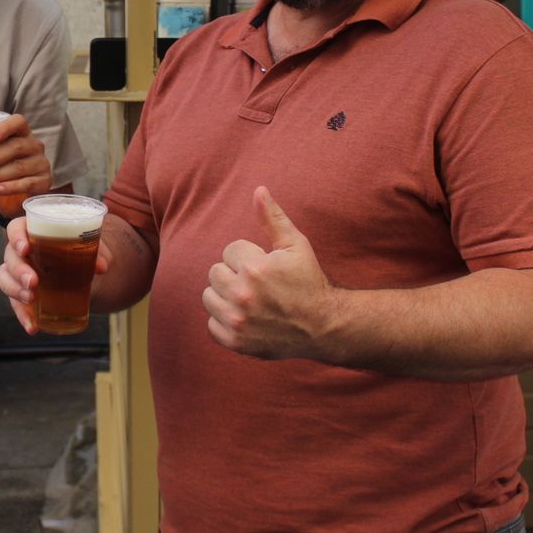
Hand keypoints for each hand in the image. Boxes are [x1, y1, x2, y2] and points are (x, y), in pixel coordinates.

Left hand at [0, 113, 51, 209]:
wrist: (16, 190)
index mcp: (20, 132)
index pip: (18, 122)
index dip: (5, 127)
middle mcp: (34, 145)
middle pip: (15, 147)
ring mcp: (41, 163)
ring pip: (19, 167)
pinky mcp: (43, 182)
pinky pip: (28, 183)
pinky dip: (11, 187)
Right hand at [0, 216, 111, 334]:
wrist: (78, 270)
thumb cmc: (77, 250)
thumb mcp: (89, 247)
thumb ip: (96, 252)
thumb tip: (101, 267)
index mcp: (32, 232)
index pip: (15, 229)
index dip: (16, 237)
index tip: (26, 249)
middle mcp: (19, 252)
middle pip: (10, 257)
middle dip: (19, 270)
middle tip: (33, 282)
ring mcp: (16, 273)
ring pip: (4, 279)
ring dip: (15, 291)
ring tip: (31, 299)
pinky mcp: (20, 293)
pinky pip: (15, 304)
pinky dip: (23, 316)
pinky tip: (33, 327)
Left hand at [203, 186, 334, 359]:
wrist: (324, 325)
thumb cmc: (309, 281)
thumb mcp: (296, 245)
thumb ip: (272, 218)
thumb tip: (259, 190)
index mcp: (255, 269)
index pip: (229, 251)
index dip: (248, 257)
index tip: (265, 267)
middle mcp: (242, 296)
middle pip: (214, 273)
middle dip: (233, 274)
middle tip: (257, 284)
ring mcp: (238, 321)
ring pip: (209, 298)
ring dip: (224, 296)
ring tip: (249, 299)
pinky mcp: (236, 342)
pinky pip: (211, 325)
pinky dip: (224, 321)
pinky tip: (246, 317)